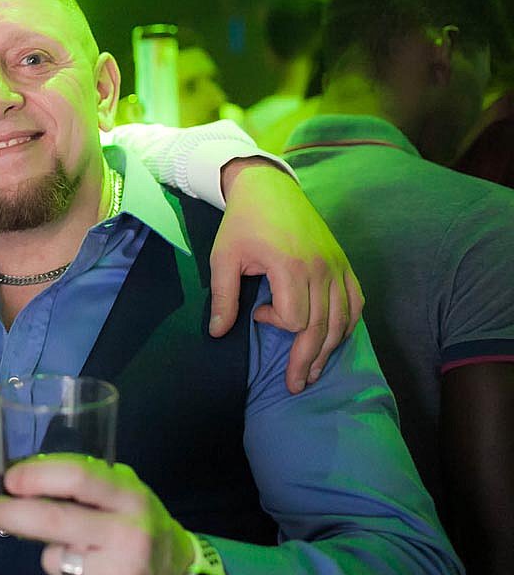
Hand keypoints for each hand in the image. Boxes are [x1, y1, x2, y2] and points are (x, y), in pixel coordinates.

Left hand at [0, 455, 192, 574]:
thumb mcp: (128, 497)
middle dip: (13, 514)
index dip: (37, 475)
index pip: (78, 477)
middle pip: (54, 520)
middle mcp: (128, 534)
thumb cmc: (140, 531)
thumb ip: (89, 485)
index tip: (11, 479)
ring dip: (51, 556)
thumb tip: (27, 477)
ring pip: (52, 559)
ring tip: (80, 557)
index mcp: (130, 498)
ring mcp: (120, 574)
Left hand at [212, 157, 363, 392]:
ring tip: (312, 372)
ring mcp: (336, 266)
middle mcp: (321, 268)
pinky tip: (334, 340)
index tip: (257, 312)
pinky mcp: (343, 262)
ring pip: (342, 319)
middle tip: (294, 386)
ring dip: (328, 349)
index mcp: (291, 266)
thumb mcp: (223, 257)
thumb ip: (223, 297)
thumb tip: (218, 333)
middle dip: (306, 360)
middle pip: (321, 327)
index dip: (276, 324)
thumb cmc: (242, 223)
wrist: (269, 188)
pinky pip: (355, 302)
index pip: (296, 319)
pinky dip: (347, 324)